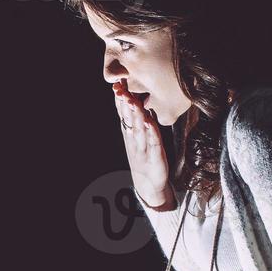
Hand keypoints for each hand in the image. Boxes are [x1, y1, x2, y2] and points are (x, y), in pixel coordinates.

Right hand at [111, 81, 174, 210]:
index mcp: (129, 135)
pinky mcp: (155, 158)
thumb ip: (135, 122)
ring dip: (135, 116)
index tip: (116, 85)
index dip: (119, 101)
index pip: (123, 115)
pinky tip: (149, 123)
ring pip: (138, 130)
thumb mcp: (138, 139)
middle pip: (128, 120)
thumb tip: (134, 100)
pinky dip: (151, 133)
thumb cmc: (144, 158)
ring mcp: (143, 150)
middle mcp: (133, 141)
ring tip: (132, 102)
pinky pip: (153, 144)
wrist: (149, 186)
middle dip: (124, 104)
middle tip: (120, 89)